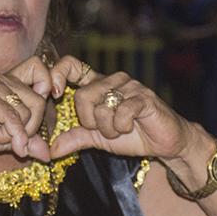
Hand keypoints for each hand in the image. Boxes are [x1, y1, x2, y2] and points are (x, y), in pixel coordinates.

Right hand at [0, 70, 50, 162]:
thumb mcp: (3, 141)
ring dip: (15, 133)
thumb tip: (48, 155)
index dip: (48, 86)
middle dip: (32, 126)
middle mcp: (1, 77)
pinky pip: (12, 117)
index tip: (41, 111)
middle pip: (39, 99)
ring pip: (27, 110)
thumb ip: (25, 141)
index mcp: (6, 82)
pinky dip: (10, 135)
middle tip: (13, 139)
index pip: (39, 69)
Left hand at [47, 58, 195, 164]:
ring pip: (101, 106)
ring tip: (120, 129)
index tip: (55, 94)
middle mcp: (112, 80)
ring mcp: (129, 86)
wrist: (165, 143)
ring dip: (108, 128)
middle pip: (82, 95)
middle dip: (89, 122)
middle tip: (105, 129)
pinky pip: (121, 112)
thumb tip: (51, 150)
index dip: (57, 74)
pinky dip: (122, 127)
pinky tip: (131, 127)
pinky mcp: (144, 97)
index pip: (70, 65)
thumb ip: (75, 139)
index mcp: (98, 85)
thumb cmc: (132, 136)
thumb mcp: (98, 139)